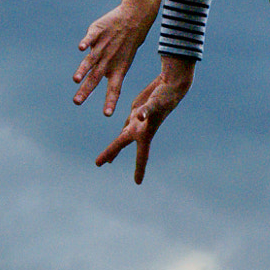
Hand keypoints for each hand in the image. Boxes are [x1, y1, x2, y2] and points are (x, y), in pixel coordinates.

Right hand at [73, 0, 153, 116]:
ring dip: (83, 70)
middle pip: (95, 78)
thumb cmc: (127, 44)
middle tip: (77, 102)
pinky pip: (90, 38)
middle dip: (86, 91)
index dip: (110, 101)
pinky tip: (81, 48)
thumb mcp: (122, 62)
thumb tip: (93, 84)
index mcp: (117, 69)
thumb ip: (108, 74)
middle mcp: (108, 60)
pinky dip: (86, 43)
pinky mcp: (97, 31)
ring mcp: (102, 46)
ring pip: (91, 60)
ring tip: (76, 79)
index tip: (107, 114)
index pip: (114, 89)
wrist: (135, 18)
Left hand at [95, 59, 193, 182]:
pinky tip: (122, 134)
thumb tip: (140, 116)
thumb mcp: (155, 104)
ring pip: (123, 137)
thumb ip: (147, 111)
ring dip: (115, 147)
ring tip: (109, 160)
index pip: (140, 155)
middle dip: (110, 154)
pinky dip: (124, 129)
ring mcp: (137, 121)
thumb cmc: (165, 96)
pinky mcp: (136, 112)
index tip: (137, 183)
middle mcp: (139, 129)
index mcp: (144, 132)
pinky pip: (128, 122)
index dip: (139, 169)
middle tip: (98, 164)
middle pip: (120, 143)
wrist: (171, 87)